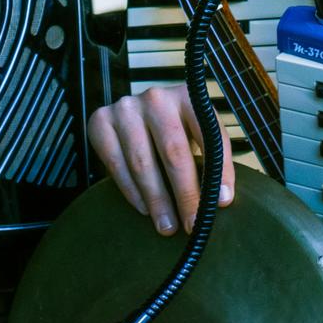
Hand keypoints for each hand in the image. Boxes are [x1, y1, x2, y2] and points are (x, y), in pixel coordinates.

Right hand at [86, 84, 234, 235]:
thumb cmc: (173, 129)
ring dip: (157, 200)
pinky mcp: (100, 122)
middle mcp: (156, 98)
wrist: (134, 112)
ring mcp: (125, 109)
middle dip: (186, 193)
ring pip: (142, 162)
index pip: (209, 134)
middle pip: (173, 151)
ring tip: (168, 226)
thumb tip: (220, 199)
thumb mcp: (197, 132)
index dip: (219, 169)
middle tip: (193, 224)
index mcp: (188, 96)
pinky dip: (132, 192)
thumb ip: (210, 156)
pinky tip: (144, 209)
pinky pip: (115, 164)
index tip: (222, 202)